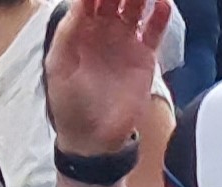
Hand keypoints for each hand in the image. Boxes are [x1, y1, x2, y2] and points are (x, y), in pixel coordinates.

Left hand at [43, 0, 171, 156]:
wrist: (94, 138)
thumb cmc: (70, 103)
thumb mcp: (59, 66)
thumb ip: (68, 34)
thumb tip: (79, 4)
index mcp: (80, 29)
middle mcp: (104, 31)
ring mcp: (126, 42)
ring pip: (135, 8)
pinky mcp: (144, 58)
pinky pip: (153, 32)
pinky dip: (159, 17)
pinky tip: (163, 4)